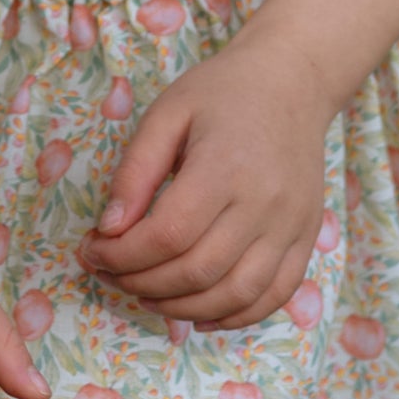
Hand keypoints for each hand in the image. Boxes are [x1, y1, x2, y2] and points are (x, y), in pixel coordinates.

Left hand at [77, 34, 334, 327]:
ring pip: (234, 295)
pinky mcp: (306, 238)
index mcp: (224, 167)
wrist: (293, 82)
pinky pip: (273, 297)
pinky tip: (197, 311)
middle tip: (111, 273)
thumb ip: (135, 172)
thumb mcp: (167, 114)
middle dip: (140, 283)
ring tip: (145, 293)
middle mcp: (264, 203)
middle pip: (197, 271)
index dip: (121, 256)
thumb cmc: (221, 93)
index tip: (93, 251)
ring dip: (181, 307)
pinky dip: (233, 316)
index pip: (167, 236)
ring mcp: (291, 225)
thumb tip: (109, 230)